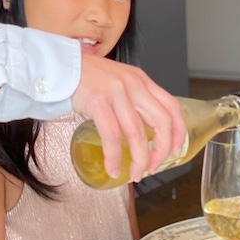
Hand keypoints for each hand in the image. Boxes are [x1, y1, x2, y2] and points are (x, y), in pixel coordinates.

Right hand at [71, 54, 184, 182]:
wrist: (60, 65)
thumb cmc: (87, 77)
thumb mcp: (119, 82)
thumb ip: (133, 100)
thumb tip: (143, 132)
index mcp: (142, 80)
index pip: (172, 107)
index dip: (178, 132)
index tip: (175, 150)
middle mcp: (134, 84)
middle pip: (162, 122)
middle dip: (162, 150)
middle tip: (154, 167)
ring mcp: (117, 92)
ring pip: (137, 132)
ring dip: (139, 159)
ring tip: (135, 173)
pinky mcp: (98, 101)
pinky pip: (112, 136)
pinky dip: (114, 156)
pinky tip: (112, 167)